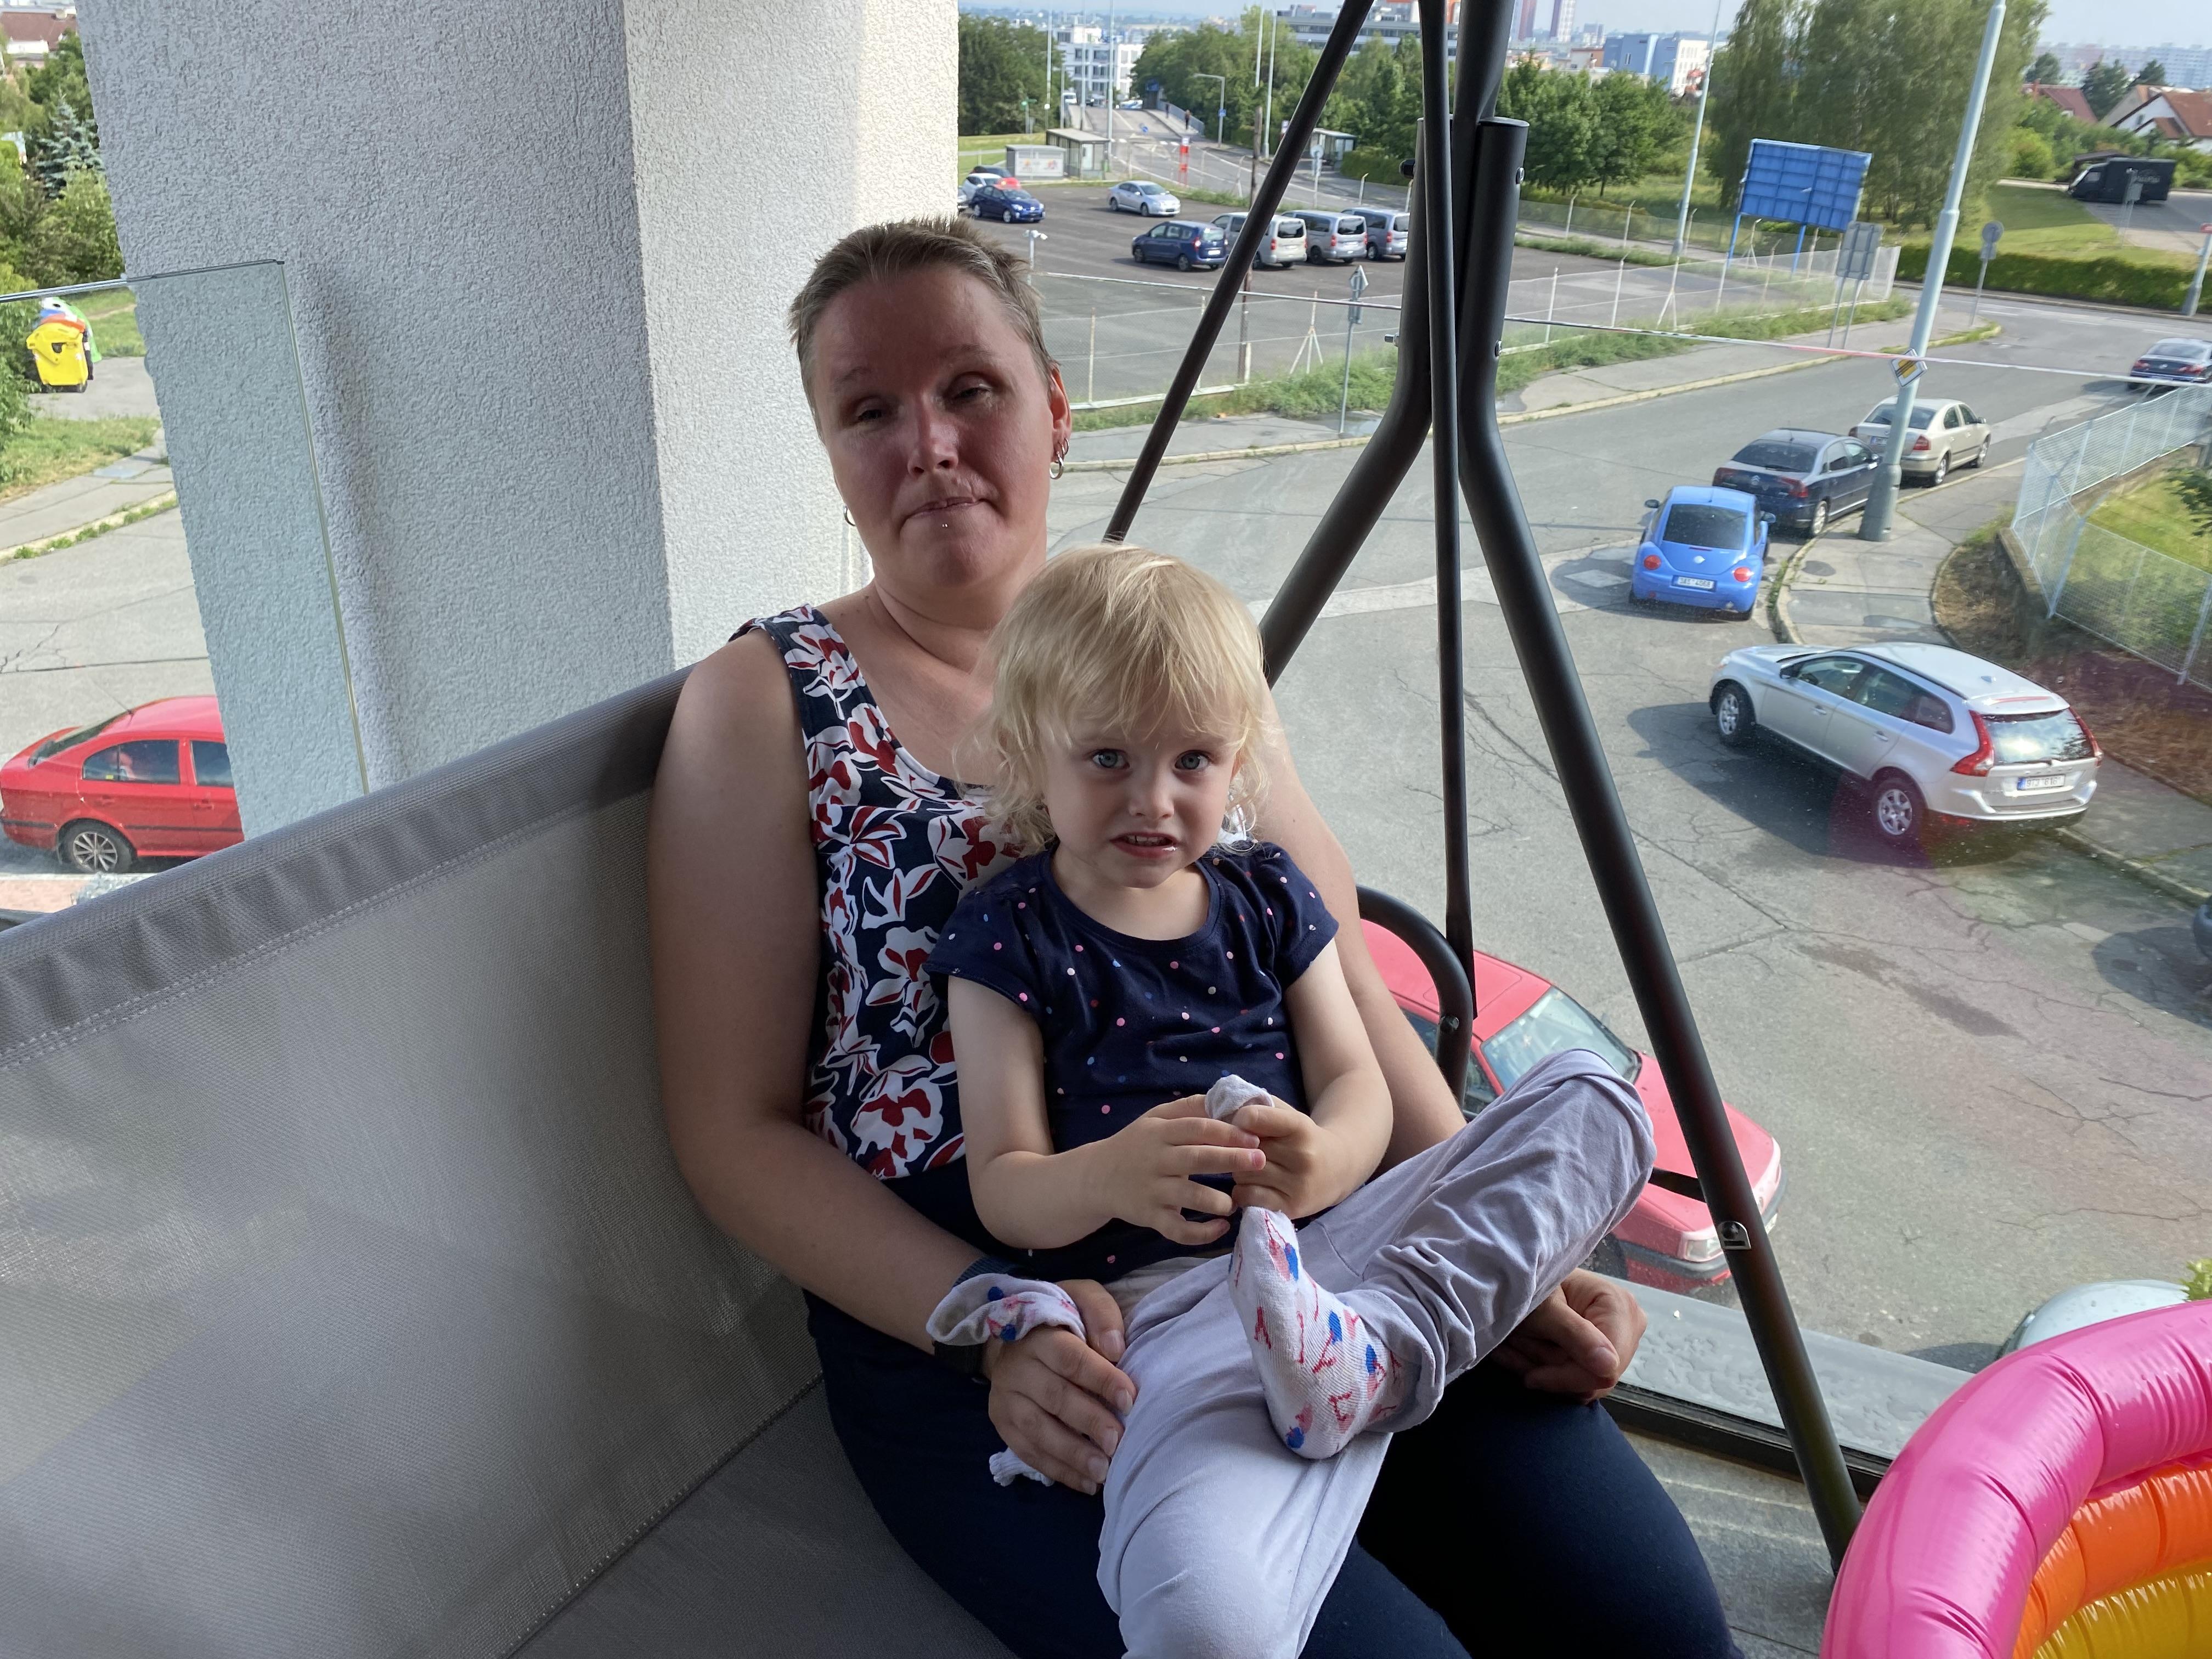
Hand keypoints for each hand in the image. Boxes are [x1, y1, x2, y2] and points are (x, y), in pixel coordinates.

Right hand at [979, 1278, 1134, 1493]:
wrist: (1016, 1336)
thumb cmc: (1063, 1319)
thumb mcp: (1083, 1299)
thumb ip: (1102, 1315)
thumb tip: (1115, 1349)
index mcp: (1039, 1335)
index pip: (1069, 1358)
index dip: (1100, 1378)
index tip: (1130, 1399)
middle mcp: (1016, 1367)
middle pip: (1054, 1397)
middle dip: (1089, 1421)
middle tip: (1118, 1441)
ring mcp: (1005, 1399)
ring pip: (1037, 1430)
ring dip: (1072, 1454)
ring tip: (1104, 1471)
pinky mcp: (1002, 1424)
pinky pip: (1028, 1451)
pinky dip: (1058, 1470)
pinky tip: (1086, 1483)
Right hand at [1084, 1095, 1264, 1246]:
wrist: (1095, 1177)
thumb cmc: (1135, 1145)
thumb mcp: (1154, 1119)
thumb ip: (1187, 1108)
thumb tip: (1223, 1098)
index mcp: (1160, 1133)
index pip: (1197, 1128)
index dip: (1227, 1132)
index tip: (1255, 1136)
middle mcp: (1157, 1160)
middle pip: (1198, 1158)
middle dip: (1231, 1159)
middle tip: (1260, 1161)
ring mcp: (1153, 1191)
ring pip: (1189, 1196)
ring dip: (1217, 1200)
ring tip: (1235, 1201)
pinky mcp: (1150, 1217)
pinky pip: (1178, 1230)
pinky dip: (1202, 1233)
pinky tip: (1222, 1227)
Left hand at [1228, 1099, 1372, 1217]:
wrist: (1339, 1168)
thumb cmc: (1304, 1138)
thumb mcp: (1289, 1115)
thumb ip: (1260, 1107)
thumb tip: (1223, 1111)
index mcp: (1301, 1127)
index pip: (1254, 1118)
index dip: (1239, 1119)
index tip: (1241, 1124)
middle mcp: (1303, 1156)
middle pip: (1245, 1149)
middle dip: (1238, 1148)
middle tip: (1246, 1149)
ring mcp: (1298, 1184)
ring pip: (1243, 1174)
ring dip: (1239, 1171)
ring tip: (1253, 1168)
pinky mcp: (1292, 1207)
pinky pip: (1247, 1197)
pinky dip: (1242, 1191)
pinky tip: (1253, 1185)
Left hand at [1489, 1269, 1648, 1401]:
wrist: (1522, 1282)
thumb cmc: (1534, 1286)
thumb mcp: (1544, 1308)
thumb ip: (1574, 1334)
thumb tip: (1608, 1366)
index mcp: (1621, 1307)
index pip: (1606, 1368)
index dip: (1568, 1378)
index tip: (1532, 1377)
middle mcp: (1629, 1327)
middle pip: (1595, 1378)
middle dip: (1553, 1370)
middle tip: (1517, 1349)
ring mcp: (1619, 1344)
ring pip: (1584, 1386)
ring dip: (1545, 1370)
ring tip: (1518, 1345)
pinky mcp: (1603, 1357)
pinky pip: (1579, 1384)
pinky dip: (1548, 1373)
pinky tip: (1526, 1352)